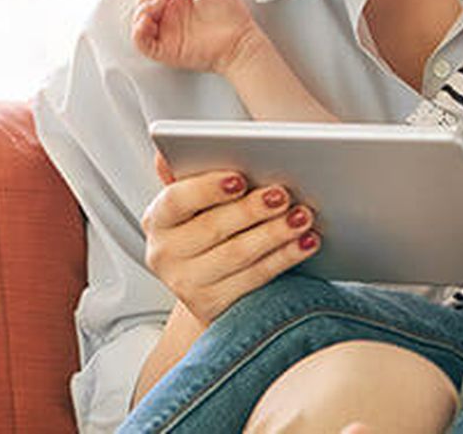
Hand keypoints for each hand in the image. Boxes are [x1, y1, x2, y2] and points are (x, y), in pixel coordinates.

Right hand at [131, 0, 262, 75]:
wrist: (239, 40)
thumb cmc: (231, 17)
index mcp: (177, 4)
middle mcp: (169, 19)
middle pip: (143, 1)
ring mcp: (166, 35)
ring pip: (138, 21)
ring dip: (144, 7)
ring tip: (162, 1)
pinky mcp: (165, 51)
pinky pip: (142, 43)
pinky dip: (139, 31)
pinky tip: (148, 20)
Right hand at [140, 152, 319, 323]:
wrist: (208, 282)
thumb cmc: (206, 226)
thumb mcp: (193, 202)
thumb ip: (187, 175)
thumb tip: (164, 156)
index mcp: (157, 218)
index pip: (177, 200)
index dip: (208, 188)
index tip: (240, 178)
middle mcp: (164, 254)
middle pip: (213, 228)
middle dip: (252, 210)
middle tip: (284, 195)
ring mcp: (186, 284)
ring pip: (238, 255)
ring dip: (275, 234)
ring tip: (303, 216)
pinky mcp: (213, 306)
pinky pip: (255, 278)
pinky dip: (283, 258)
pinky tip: (305, 243)